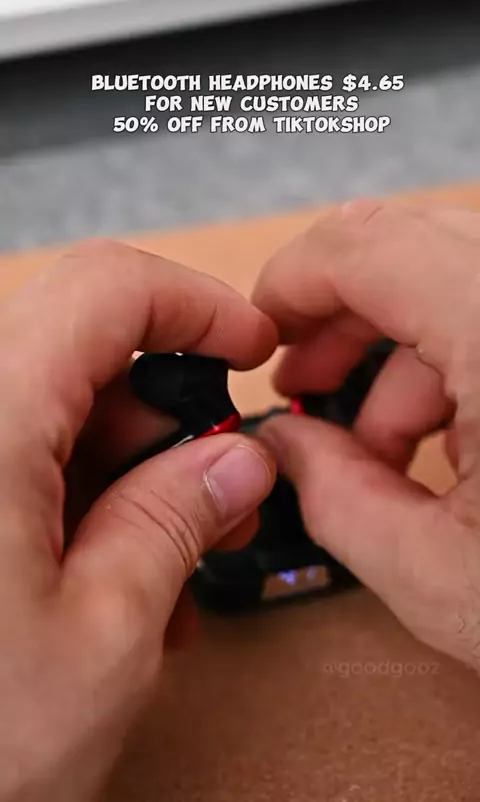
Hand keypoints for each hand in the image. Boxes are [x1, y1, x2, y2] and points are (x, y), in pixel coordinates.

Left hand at [0, 239, 276, 800]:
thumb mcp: (103, 636)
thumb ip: (178, 522)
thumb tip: (239, 459)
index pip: (104, 290)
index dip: (195, 303)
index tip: (252, 346)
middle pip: (85, 354)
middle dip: (169, 417)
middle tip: (224, 491)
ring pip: (59, 412)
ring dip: (130, 473)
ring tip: (169, 566)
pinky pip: (23, 458)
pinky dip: (80, 499)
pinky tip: (112, 577)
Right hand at [253, 198, 479, 672]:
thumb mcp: (443, 578)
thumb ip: (334, 496)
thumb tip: (284, 441)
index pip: (367, 244)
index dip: (294, 280)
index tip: (264, 331)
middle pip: (412, 248)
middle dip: (344, 320)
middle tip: (309, 387)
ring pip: (459, 283)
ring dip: (404, 357)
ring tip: (382, 452)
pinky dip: (462, 370)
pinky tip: (457, 453)